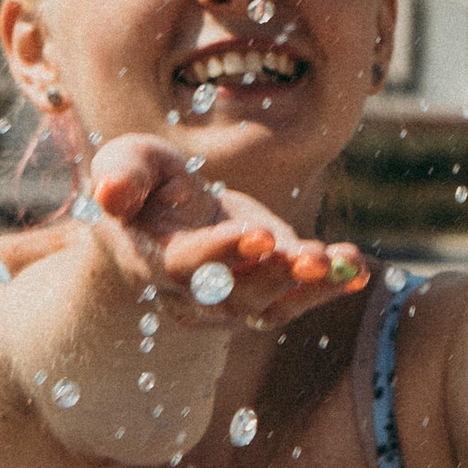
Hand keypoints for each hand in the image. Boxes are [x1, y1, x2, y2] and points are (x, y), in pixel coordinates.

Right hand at [72, 135, 367, 333]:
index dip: (223, 252)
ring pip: (268, 305)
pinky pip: (294, 302)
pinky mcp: (260, 296)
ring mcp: (226, 302)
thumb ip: (122, 175)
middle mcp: (188, 294)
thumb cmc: (143, 181)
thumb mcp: (129, 161)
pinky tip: (359, 270)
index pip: (187, 265)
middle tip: (313, 256)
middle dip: (275, 275)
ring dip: (309, 287)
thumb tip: (108, 193)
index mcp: (151, 259)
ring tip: (343, 262)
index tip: (259, 235)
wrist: (162, 214)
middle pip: (233, 293)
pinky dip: (328, 288)